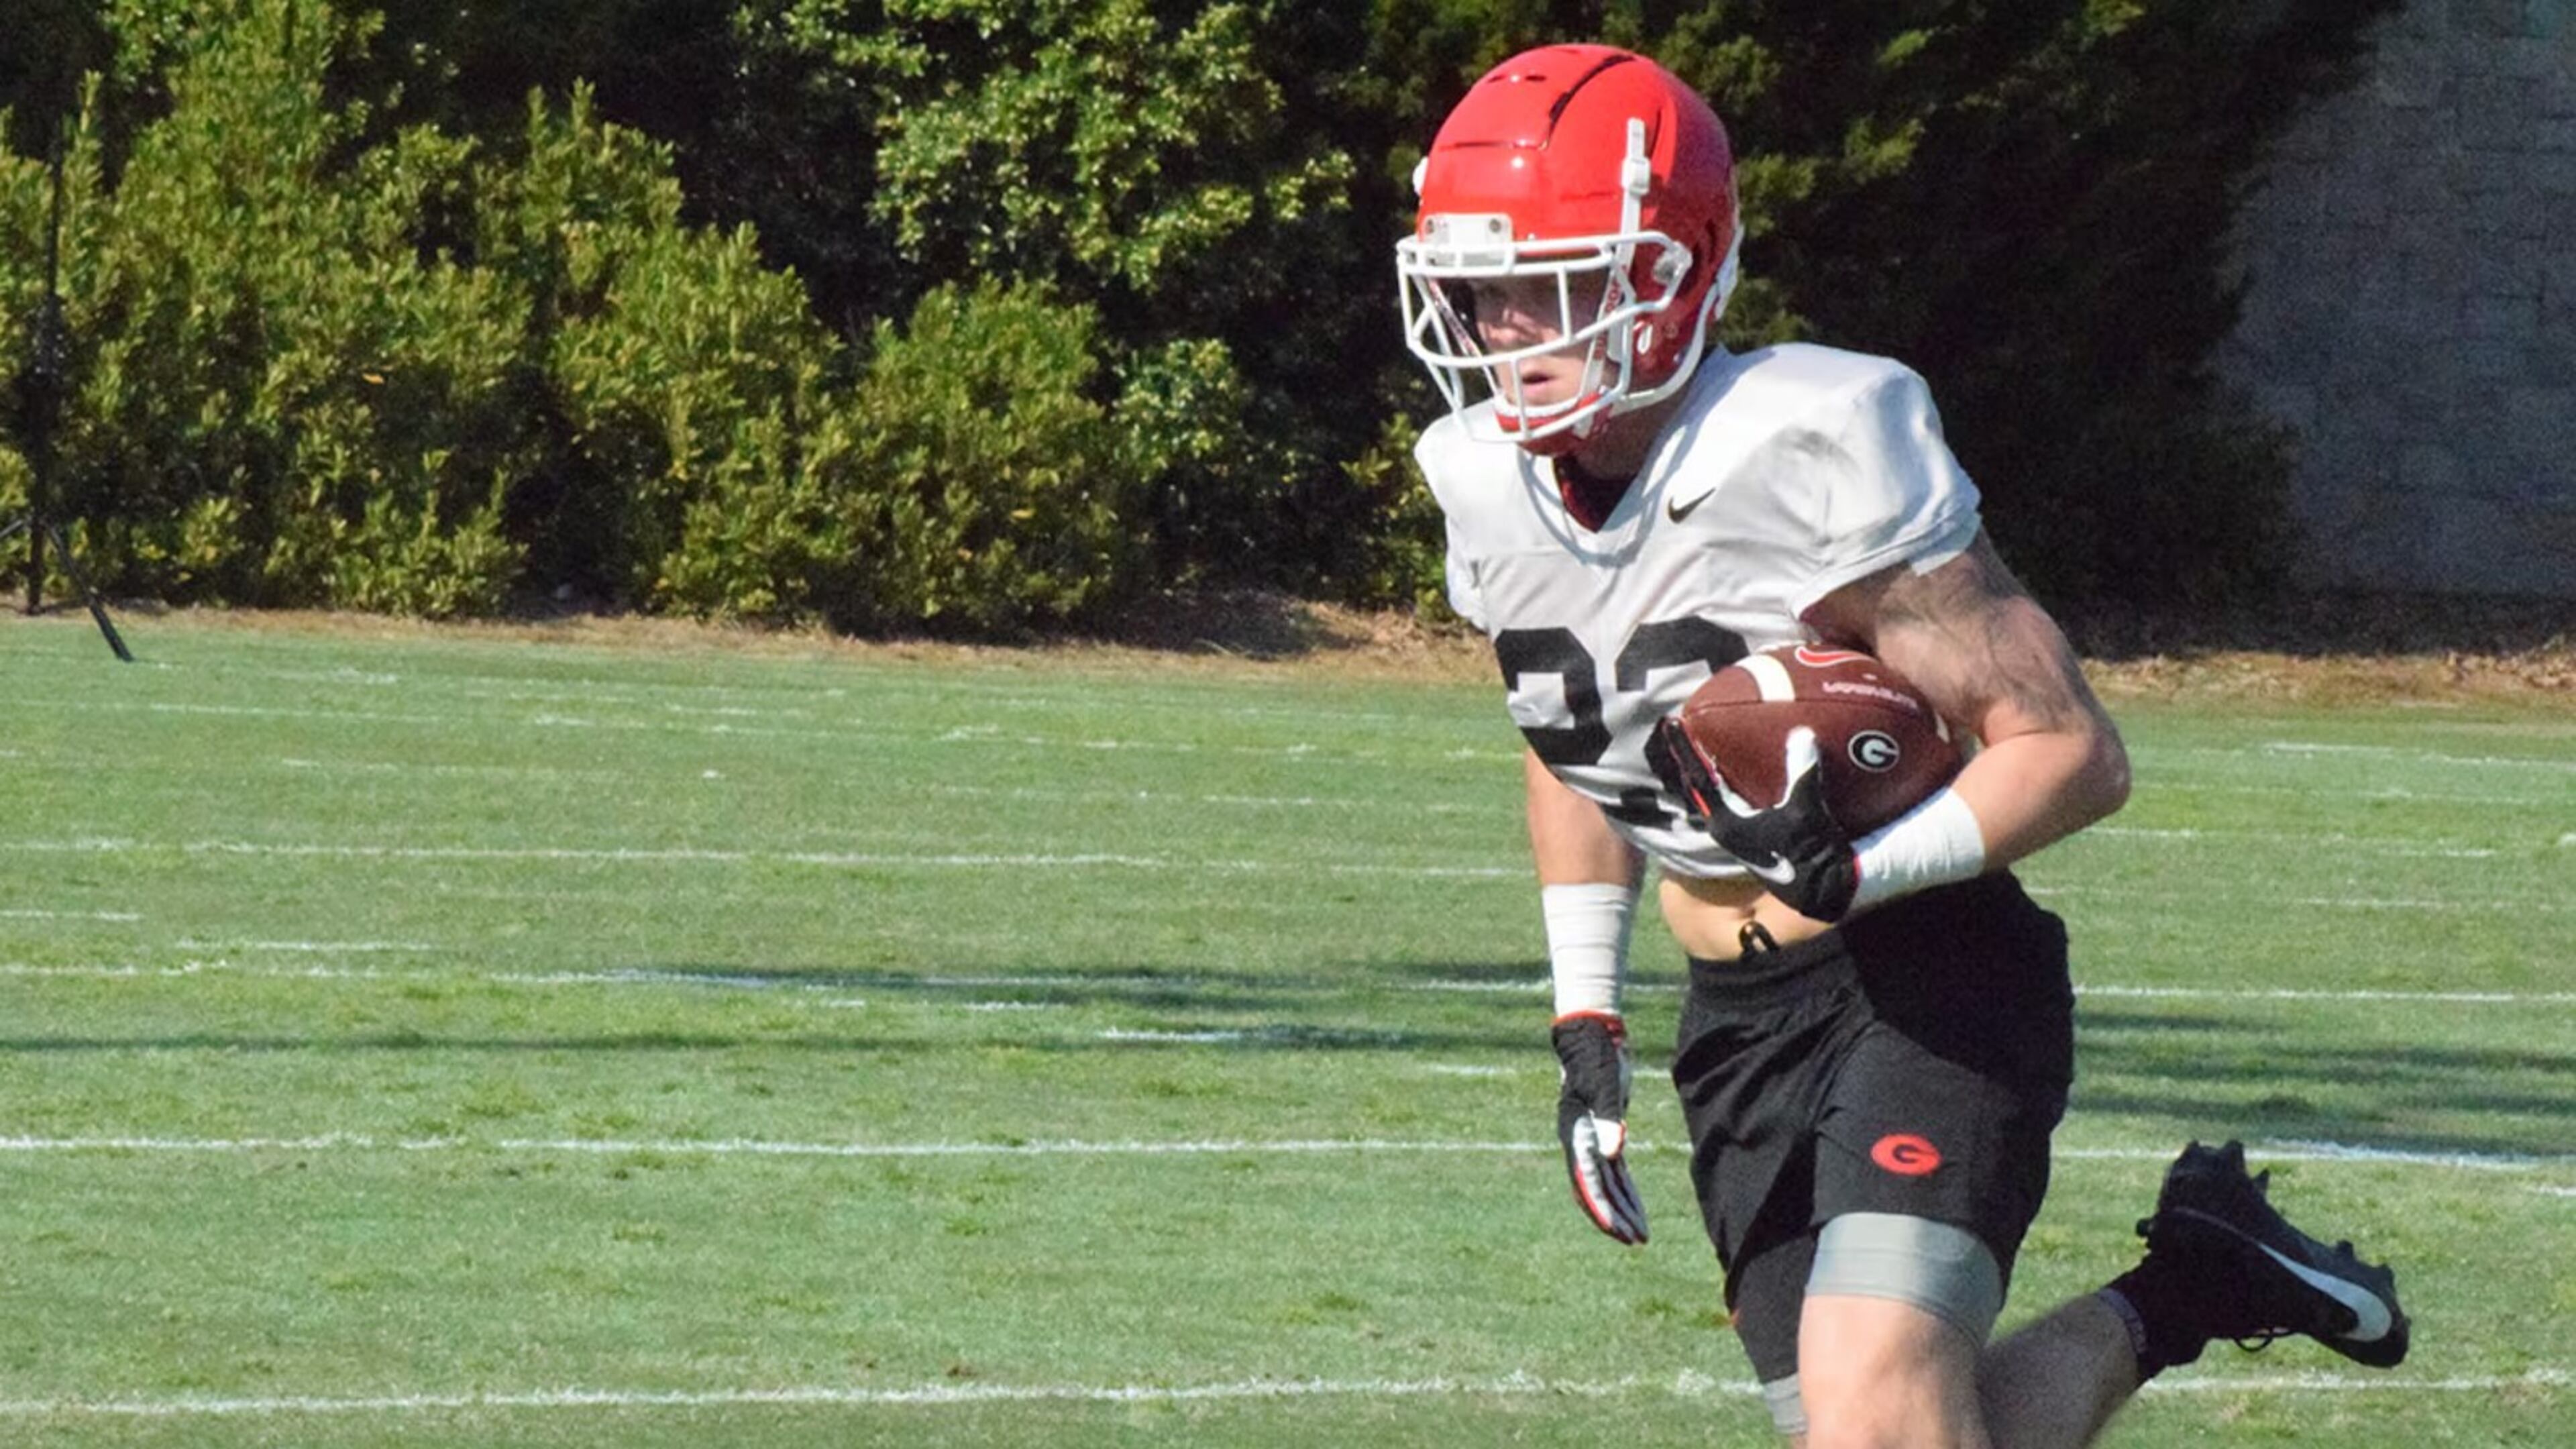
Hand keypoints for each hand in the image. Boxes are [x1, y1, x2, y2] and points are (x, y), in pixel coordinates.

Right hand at [1551, 1011, 1646, 1244]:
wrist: (1591, 1033)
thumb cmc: (1597, 1057)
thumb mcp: (1605, 1087)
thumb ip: (1609, 1120)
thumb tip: (1613, 1155)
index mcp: (1576, 1135)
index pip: (1588, 1182)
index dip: (1602, 1209)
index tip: (1617, 1231)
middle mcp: (1580, 1142)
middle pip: (1595, 1190)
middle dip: (1614, 1218)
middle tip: (1635, 1240)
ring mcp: (1592, 1138)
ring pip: (1606, 1184)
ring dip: (1622, 1209)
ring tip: (1640, 1234)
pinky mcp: (1605, 1131)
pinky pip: (1614, 1171)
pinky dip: (1626, 1190)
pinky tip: (1636, 1206)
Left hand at [1650, 718, 1858, 921]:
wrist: (1827, 889)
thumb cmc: (1811, 853)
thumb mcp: (1805, 810)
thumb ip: (1801, 771)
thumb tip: (1801, 734)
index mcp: (1727, 822)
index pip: (1699, 779)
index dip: (1685, 750)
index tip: (1672, 725)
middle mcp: (1725, 827)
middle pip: (1698, 785)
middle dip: (1688, 757)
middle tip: (1677, 726)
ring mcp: (1737, 832)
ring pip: (1712, 793)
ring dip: (1705, 769)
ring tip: (1698, 740)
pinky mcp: (1751, 832)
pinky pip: (1730, 797)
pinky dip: (1727, 778)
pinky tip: (1733, 763)